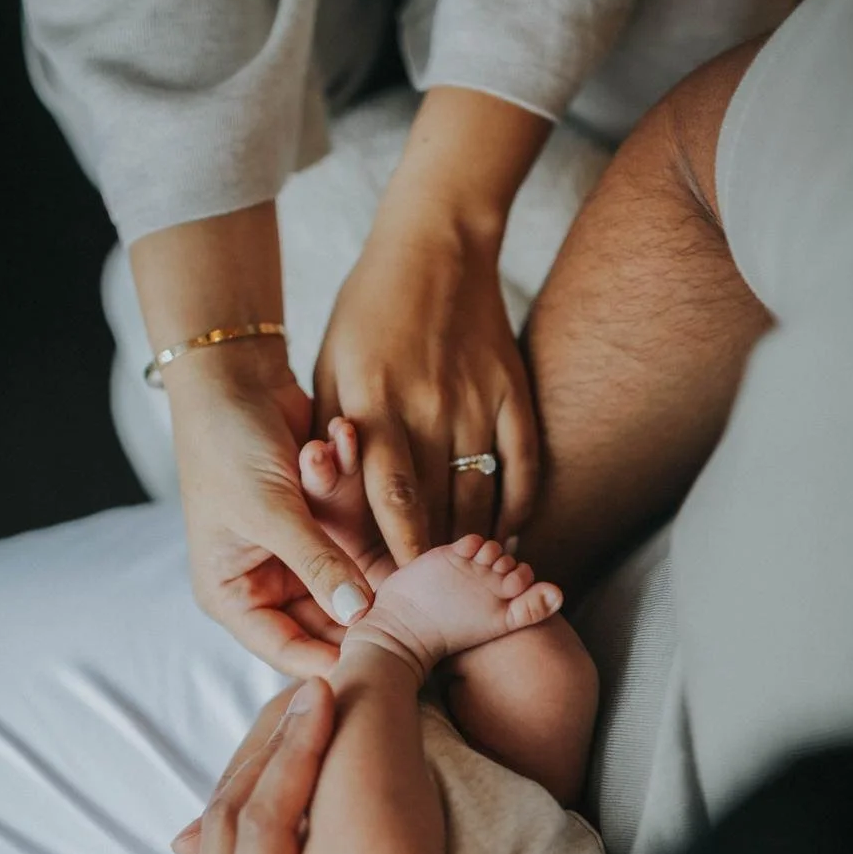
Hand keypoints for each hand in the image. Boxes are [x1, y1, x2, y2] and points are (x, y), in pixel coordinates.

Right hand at [130, 205, 372, 676]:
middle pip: (329, 623)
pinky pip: (357, 534)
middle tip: (417, 603)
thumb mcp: (270, 509)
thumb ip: (317, 563)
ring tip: (370, 510)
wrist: (231, 375)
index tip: (389, 661)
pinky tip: (343, 452)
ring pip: (351, 577)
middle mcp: (265, 583)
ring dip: (363, 542)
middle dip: (367, 605)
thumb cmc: (227, 443)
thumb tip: (360, 616)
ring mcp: (298, 554)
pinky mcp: (325, 522)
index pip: (289, 651)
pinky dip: (358, 504)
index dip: (336, 662)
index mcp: (233, 596)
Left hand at [314, 96, 542, 566]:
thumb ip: (334, 441)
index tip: (387, 596)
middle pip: (437, 512)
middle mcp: (429, 410)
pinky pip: (523, 469)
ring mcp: (479, 403)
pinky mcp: (515, 393)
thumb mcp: (331, 371)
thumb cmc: (367, 315)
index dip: (391, 557)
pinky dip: (518, 511)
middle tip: (428, 608)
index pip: (388, 502)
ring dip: (474, 549)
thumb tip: (329, 513)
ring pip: (482, 500)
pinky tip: (507, 539)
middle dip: (430, 567)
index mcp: (374, 407)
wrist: (434, 244)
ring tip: (466, 585)